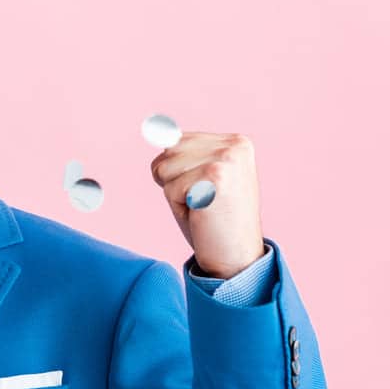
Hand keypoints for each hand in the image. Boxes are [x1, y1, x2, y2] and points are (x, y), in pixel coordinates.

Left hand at [150, 132, 264, 278]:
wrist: (237, 260)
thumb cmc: (214, 221)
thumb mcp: (198, 178)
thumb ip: (179, 152)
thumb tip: (152, 129)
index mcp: (235, 142)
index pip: (177, 141)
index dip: (179, 172)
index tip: (206, 192)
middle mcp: (235, 145)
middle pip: (168, 151)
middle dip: (174, 181)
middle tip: (203, 203)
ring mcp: (227, 159)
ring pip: (165, 168)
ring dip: (175, 194)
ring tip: (202, 208)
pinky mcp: (216, 176)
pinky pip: (169, 187)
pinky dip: (178, 206)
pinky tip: (203, 215)